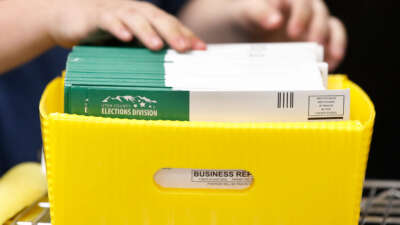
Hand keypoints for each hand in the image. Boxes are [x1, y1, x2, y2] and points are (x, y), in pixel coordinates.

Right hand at [46, 0, 205, 51]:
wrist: (70, 18)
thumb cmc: (106, 35)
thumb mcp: (130, 45)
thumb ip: (146, 54)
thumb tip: (170, 77)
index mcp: (148, 18)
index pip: (171, 25)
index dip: (187, 35)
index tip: (202, 49)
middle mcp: (136, 12)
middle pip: (158, 19)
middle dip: (173, 33)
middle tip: (185, 48)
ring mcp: (116, 12)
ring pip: (135, 18)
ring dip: (147, 32)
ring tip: (158, 46)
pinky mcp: (96, 16)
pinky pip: (108, 20)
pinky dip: (117, 27)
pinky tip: (124, 37)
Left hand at [229, 0, 346, 70]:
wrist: (239, 32)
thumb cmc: (242, 18)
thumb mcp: (244, 12)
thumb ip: (258, 12)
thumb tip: (275, 21)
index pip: (301, 2)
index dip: (301, 16)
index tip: (293, 33)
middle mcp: (303, 9)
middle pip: (319, 14)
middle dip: (318, 29)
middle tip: (313, 44)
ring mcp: (311, 24)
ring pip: (331, 26)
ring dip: (334, 40)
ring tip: (331, 57)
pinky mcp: (315, 40)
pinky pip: (332, 41)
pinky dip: (335, 51)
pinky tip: (332, 65)